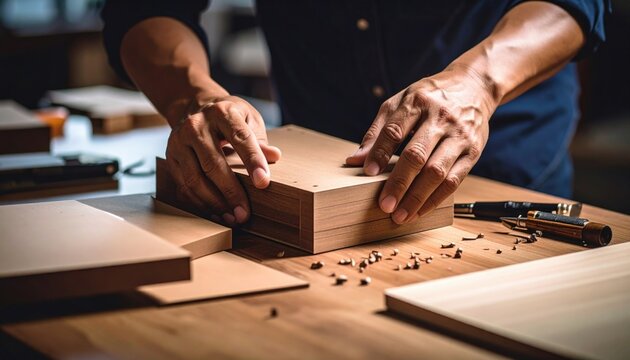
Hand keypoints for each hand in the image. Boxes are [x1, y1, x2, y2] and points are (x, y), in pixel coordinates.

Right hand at [165, 95, 280, 224]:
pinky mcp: (170, 157)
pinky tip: (216, 214)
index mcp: (222, 113)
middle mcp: (196, 125)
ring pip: (194, 179)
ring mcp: (179, 142)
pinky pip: (184, 186)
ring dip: (214, 203)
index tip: (263, 182)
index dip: (252, 161)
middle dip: (230, 192)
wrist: (196, 108)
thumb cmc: (229, 118)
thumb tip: (274, 156)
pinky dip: (200, 204)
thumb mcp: (249, 120)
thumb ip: (260, 140)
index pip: (240, 138)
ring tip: (232, 217)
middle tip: (244, 213)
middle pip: (213, 164)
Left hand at [346, 65, 496, 223]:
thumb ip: (378, 131)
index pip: (395, 130)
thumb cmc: (430, 98)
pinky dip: (436, 199)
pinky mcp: (473, 152)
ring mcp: (459, 136)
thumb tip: (355, 160)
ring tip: (401, 215)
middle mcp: (440, 118)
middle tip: (384, 205)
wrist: (474, 86)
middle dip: (399, 183)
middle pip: (416, 155)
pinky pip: (454, 180)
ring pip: (437, 172)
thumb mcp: (400, 102)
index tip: (368, 172)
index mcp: (417, 102)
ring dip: (417, 197)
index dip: (380, 153)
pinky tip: (420, 210)